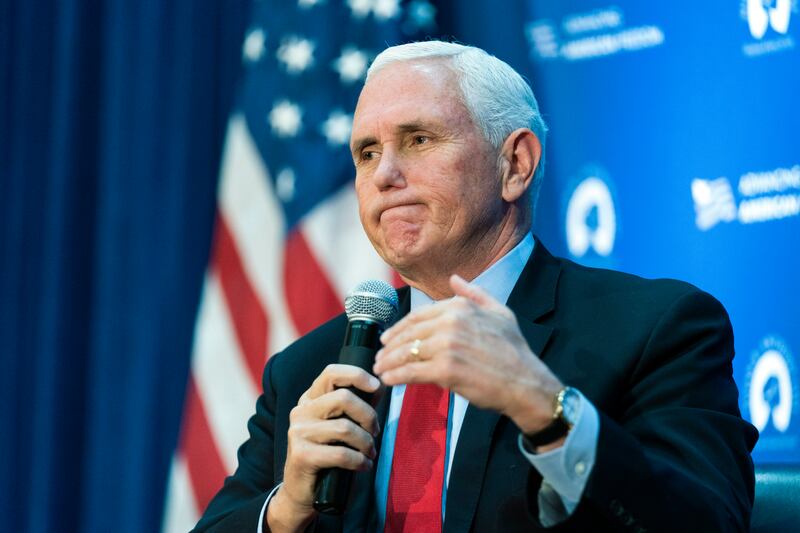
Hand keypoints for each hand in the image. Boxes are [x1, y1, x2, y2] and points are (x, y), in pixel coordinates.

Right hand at [267, 364, 380, 531]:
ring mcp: (299, 432)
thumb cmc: (328, 454)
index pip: (331, 373)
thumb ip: (355, 406)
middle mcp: (301, 411)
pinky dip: (359, 461)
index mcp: (310, 399)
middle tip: (375, 432)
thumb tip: (380, 387)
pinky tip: (364, 466)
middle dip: (368, 416)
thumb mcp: (339, 425)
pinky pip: (341, 454)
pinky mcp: (301, 455)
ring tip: (370, 453)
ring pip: (345, 428)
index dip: (356, 375)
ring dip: (366, 442)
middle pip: (343, 398)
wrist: (303, 491)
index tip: (376, 387)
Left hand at [373, 274, 562, 435]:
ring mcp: (447, 346)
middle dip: (390, 346)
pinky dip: (396, 376)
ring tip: (380, 369)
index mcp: (460, 307)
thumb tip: (454, 278)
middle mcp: (451, 322)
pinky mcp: (445, 370)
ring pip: (407, 352)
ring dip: (389, 361)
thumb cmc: (514, 351)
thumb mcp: (499, 313)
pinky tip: (389, 380)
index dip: (400, 328)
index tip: (389, 338)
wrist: (526, 383)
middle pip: (409, 333)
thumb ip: (474, 294)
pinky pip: (412, 371)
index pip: (419, 315)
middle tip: (380, 356)